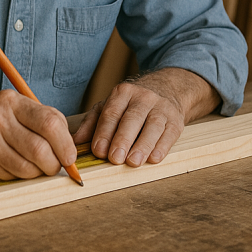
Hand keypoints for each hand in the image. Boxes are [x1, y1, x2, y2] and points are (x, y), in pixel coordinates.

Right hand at [0, 90, 77, 180]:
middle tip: (54, 166)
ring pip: (27, 169)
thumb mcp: (14, 107)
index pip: (49, 123)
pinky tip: (11, 166)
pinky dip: (18, 177)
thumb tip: (71, 148)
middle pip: (40, 150)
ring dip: (37, 173)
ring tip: (32, 167)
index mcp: (11, 102)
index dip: (66, 144)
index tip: (70, 156)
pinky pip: (10, 178)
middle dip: (54, 164)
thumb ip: (43, 119)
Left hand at [72, 68, 218, 166]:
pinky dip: (162, 147)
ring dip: (142, 145)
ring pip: (152, 126)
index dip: (104, 133)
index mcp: (122, 93)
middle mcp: (143, 97)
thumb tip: (75, 142)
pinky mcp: (176, 120)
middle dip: (122, 140)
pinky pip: (169, 133)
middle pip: (132, 119)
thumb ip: (92, 123)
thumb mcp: (110, 106)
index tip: (98, 151)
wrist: (167, 90)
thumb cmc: (131, 104)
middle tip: (115, 158)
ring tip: (133, 162)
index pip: (111, 113)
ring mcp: (161, 107)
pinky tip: (153, 158)